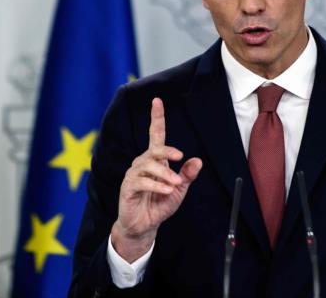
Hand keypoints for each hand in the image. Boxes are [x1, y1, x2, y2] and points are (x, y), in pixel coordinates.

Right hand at [110, 98, 202, 261]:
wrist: (145, 225)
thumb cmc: (160, 204)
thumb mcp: (179, 189)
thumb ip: (187, 175)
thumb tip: (197, 161)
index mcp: (155, 160)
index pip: (155, 134)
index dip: (156, 118)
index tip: (157, 101)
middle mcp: (142, 163)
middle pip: (154, 149)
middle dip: (168, 151)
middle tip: (181, 157)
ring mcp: (133, 174)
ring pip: (148, 165)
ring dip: (165, 173)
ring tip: (175, 183)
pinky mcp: (128, 187)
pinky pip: (142, 181)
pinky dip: (156, 185)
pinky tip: (167, 189)